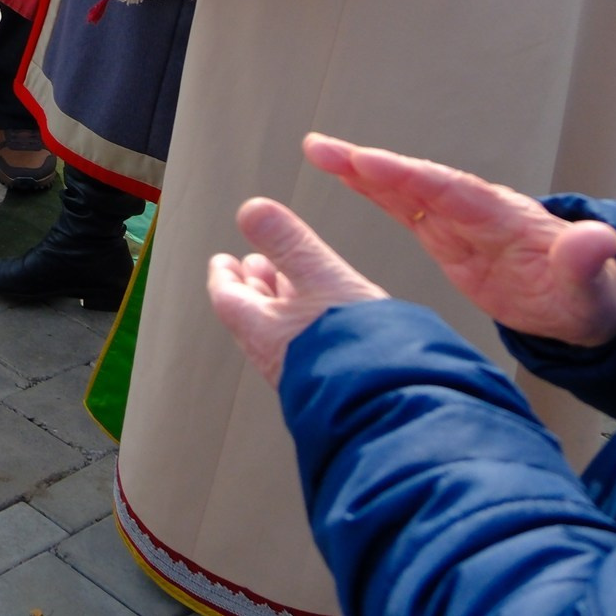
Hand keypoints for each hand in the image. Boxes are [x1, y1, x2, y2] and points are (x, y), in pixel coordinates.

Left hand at [208, 198, 389, 383]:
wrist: (393, 406)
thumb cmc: (358, 348)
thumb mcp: (323, 279)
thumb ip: (289, 244)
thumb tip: (251, 210)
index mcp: (261, 331)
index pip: (227, 297)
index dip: (224, 275)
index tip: (223, 260)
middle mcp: (275, 356)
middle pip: (252, 314)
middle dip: (256, 284)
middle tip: (257, 263)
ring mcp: (301, 372)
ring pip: (280, 329)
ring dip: (281, 302)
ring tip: (289, 283)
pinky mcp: (328, 381)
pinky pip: (305, 346)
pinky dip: (305, 322)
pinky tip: (323, 315)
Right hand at [304, 134, 615, 347]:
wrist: (581, 301)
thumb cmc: (586, 294)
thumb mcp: (589, 286)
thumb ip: (585, 261)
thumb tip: (599, 237)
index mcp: (504, 218)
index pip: (451, 191)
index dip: (409, 178)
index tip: (369, 163)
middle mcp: (475, 209)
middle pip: (417, 180)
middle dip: (371, 164)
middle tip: (323, 148)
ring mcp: (458, 220)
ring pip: (403, 188)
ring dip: (360, 169)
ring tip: (317, 149)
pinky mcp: (445, 235)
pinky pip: (403, 206)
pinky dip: (371, 188)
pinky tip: (342, 174)